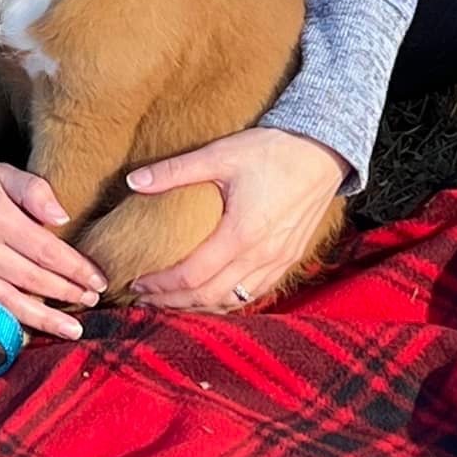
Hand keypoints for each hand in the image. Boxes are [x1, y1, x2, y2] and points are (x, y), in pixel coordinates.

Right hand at [0, 158, 108, 340]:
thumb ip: (33, 189)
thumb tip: (63, 216)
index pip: (46, 249)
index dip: (75, 268)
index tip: (97, 279)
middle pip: (32, 278)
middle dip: (66, 293)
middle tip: (92, 302)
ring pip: (9, 303)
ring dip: (44, 320)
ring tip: (71, 329)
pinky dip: (6, 326)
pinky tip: (28, 332)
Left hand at [126, 126, 350, 312]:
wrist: (323, 151)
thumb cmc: (272, 150)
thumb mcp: (220, 154)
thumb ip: (174, 171)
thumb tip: (133, 182)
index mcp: (242, 234)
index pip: (193, 276)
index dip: (162, 285)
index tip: (137, 282)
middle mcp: (262, 256)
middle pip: (210, 297)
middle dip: (173, 303)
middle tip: (144, 299)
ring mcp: (279, 261)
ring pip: (233, 301)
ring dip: (199, 307)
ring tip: (171, 301)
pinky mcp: (289, 259)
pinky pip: (255, 293)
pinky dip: (228, 300)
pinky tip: (211, 295)